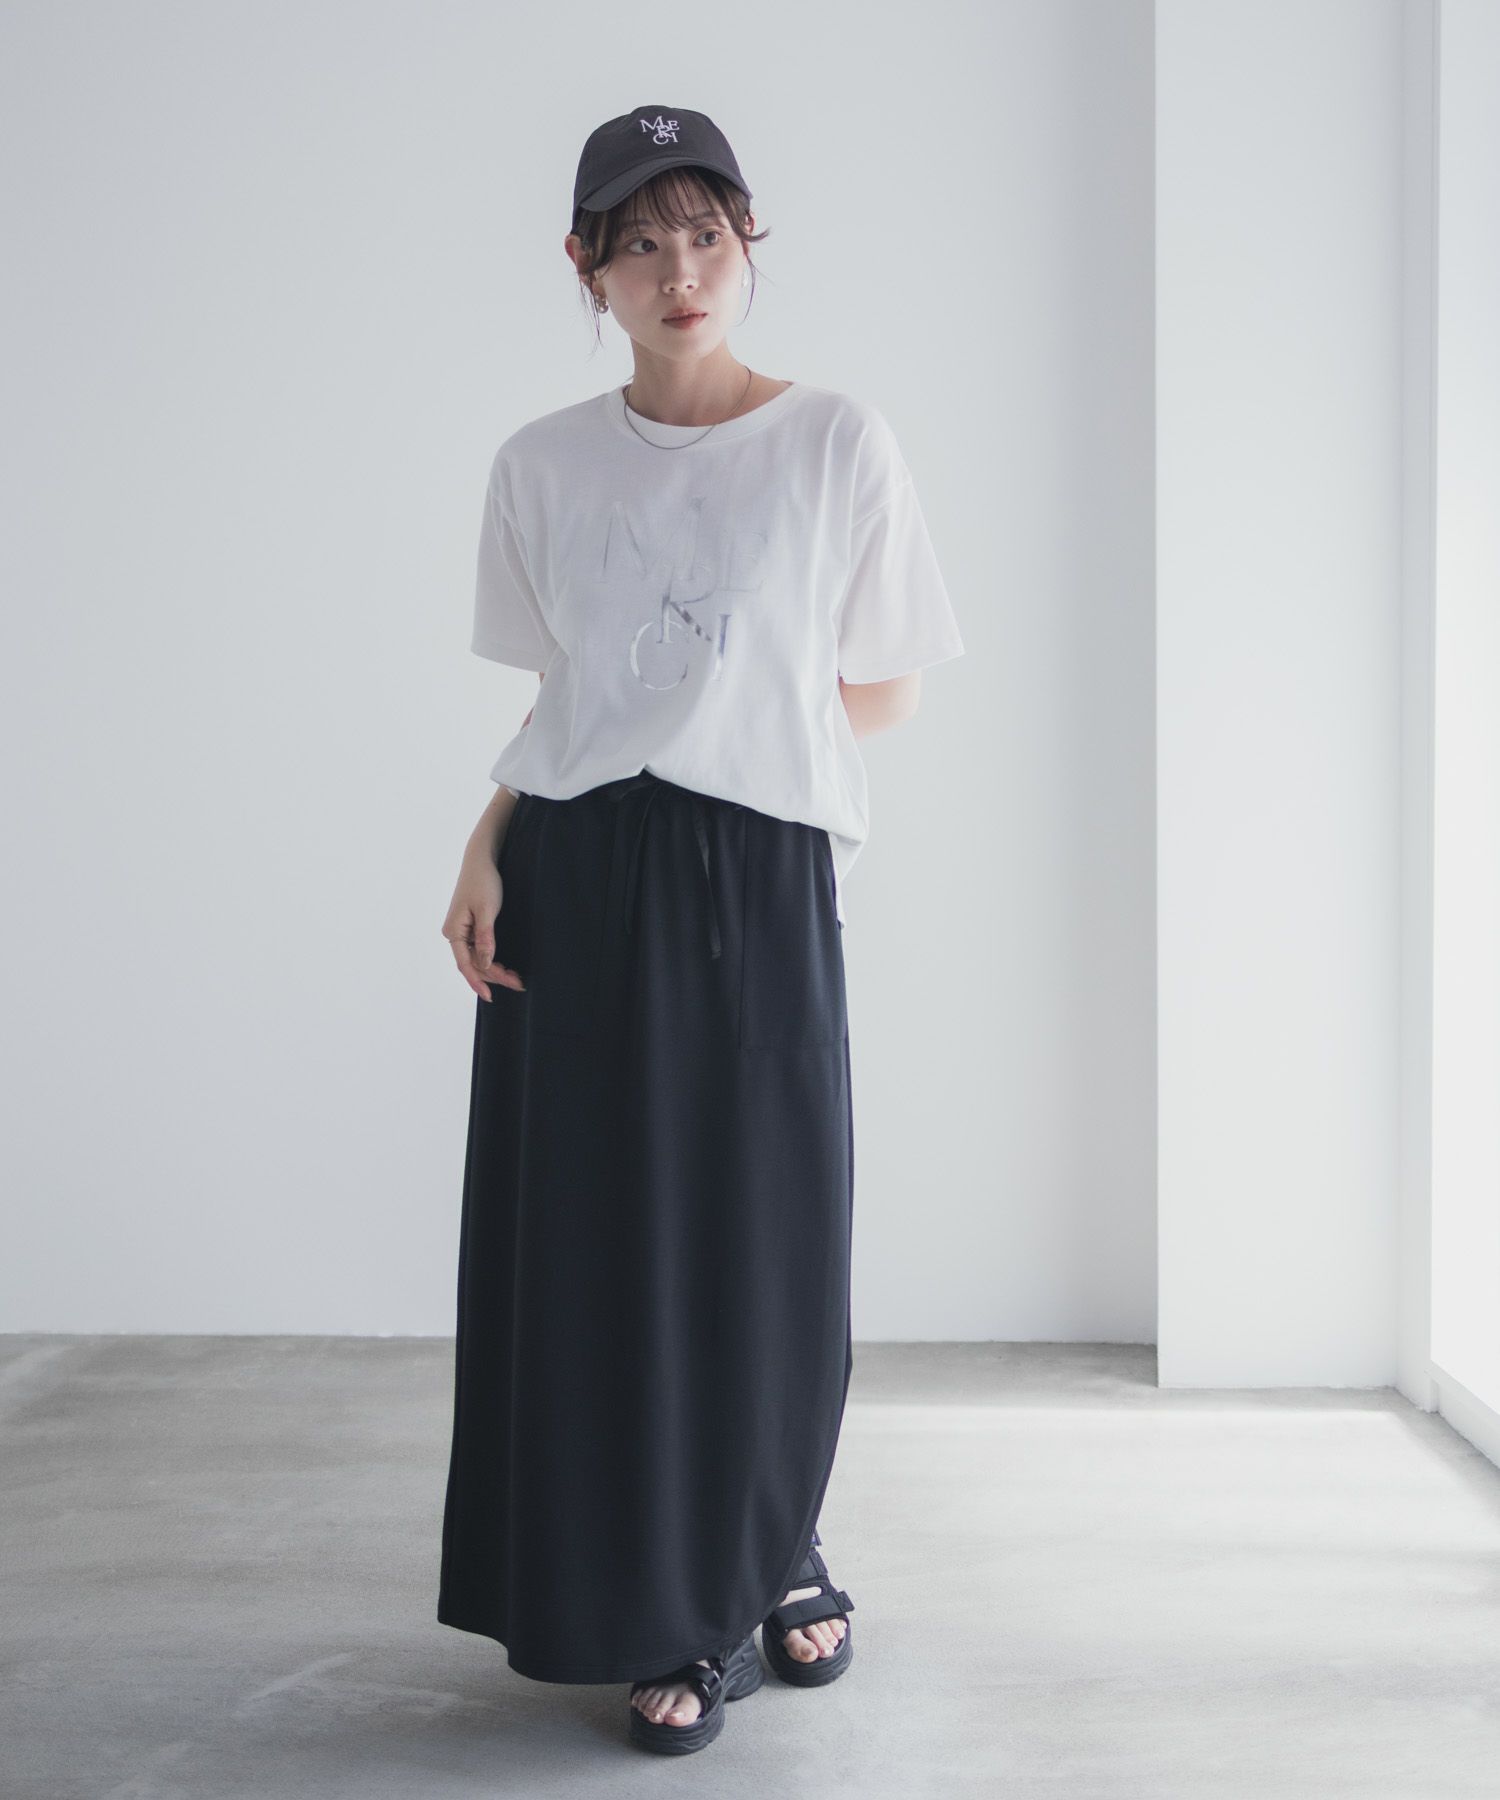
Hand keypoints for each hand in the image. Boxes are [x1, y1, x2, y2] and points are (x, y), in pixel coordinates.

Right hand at [443, 854, 525, 1001]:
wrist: (481, 860)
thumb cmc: (483, 881)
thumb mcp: (487, 910)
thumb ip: (485, 938)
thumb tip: (485, 963)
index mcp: (453, 931)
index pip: (465, 964)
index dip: (478, 982)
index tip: (491, 997)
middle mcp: (453, 934)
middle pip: (472, 964)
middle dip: (494, 976)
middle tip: (519, 983)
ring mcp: (461, 931)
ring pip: (476, 959)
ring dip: (494, 969)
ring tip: (516, 978)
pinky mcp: (470, 927)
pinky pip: (478, 950)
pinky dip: (492, 959)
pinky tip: (505, 966)